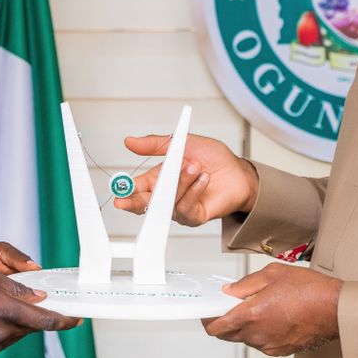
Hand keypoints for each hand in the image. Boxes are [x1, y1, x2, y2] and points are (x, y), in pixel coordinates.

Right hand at [0, 265, 80, 356]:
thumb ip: (18, 289)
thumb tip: (40, 298)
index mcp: (6, 308)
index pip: (45, 319)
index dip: (64, 321)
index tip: (77, 319)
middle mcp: (2, 330)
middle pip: (32, 326)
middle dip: (38, 316)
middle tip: (39, 304)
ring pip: (18, 333)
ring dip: (19, 322)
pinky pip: (3, 340)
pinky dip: (3, 329)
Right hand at [116, 132, 258, 225]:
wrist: (238, 171)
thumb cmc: (213, 158)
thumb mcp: (183, 143)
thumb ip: (155, 144)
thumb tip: (130, 141)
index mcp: (160, 178)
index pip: (138, 187)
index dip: (126, 189)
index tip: (118, 189)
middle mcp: (168, 195)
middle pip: (145, 203)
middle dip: (134, 201)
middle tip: (126, 200)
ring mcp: (180, 207)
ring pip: (168, 201)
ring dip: (180, 182)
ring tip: (193, 166)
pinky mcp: (194, 216)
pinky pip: (186, 208)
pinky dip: (194, 191)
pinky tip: (203, 179)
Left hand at [201, 263, 340, 355]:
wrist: (337, 310)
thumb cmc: (311, 290)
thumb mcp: (273, 274)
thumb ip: (245, 284)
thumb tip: (228, 291)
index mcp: (252, 314)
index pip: (216, 326)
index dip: (207, 318)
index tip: (207, 309)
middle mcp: (258, 334)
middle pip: (227, 334)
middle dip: (224, 320)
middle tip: (231, 304)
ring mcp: (269, 345)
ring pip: (244, 338)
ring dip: (243, 325)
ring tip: (259, 306)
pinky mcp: (279, 351)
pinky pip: (260, 342)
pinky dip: (259, 331)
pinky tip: (272, 315)